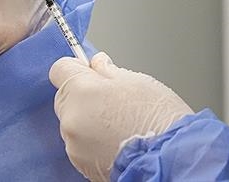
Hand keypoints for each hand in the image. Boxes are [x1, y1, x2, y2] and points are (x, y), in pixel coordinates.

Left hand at [49, 52, 193, 181]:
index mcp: (82, 92)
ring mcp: (74, 145)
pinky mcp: (80, 164)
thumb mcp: (138, 81)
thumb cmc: (158, 119)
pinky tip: (116, 141)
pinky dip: (94, 141)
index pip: (60, 69)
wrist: (168, 158)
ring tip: (119, 125)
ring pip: (73, 123)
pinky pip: (81, 144)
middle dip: (84, 95)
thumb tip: (98, 64)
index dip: (77, 67)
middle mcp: (71, 119)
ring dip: (89, 120)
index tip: (90, 71)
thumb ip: (109, 70)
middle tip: (112, 99)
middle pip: (66, 97)